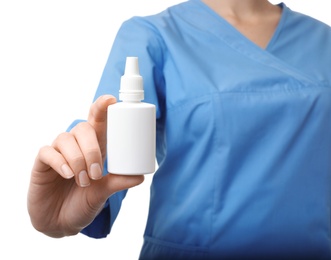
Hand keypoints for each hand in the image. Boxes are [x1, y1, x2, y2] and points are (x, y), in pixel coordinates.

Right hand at [27, 95, 143, 237]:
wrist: (60, 223)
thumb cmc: (83, 203)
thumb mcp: (103, 193)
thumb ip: (118, 183)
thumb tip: (140, 176)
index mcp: (94, 148)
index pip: (97, 122)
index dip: (102, 108)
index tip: (111, 101)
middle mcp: (76, 146)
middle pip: (83, 128)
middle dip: (92, 149)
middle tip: (97, 173)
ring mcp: (58, 152)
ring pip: (65, 138)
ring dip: (77, 159)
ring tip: (83, 181)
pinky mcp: (41, 163)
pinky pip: (48, 152)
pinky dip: (59, 161)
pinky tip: (67, 174)